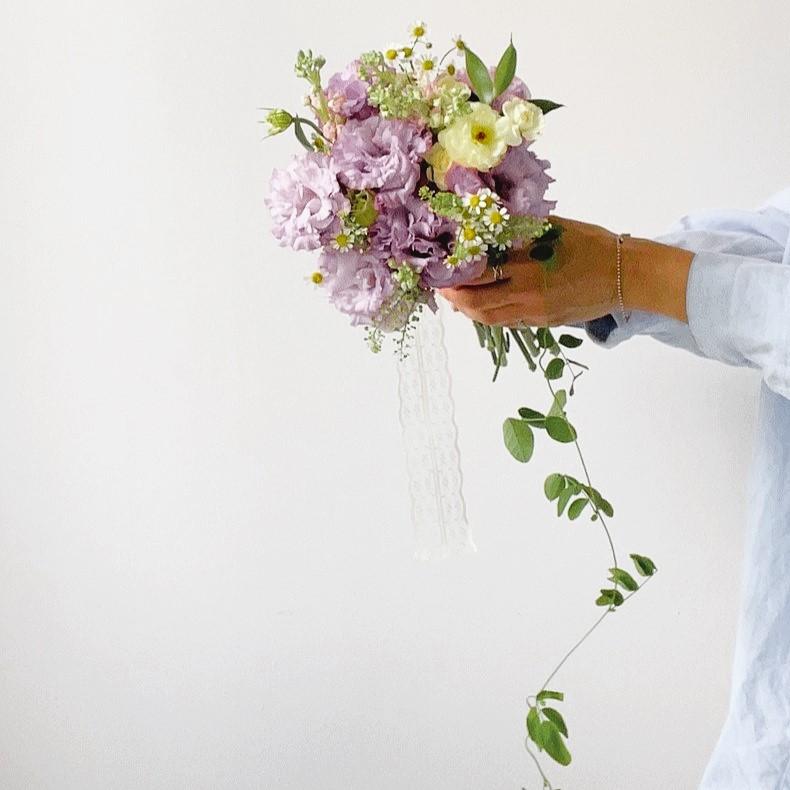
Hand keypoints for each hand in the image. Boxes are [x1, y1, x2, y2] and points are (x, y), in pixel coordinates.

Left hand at [437, 215, 693, 325]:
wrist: (625, 275)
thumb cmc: (591, 244)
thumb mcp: (553, 228)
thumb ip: (519, 230)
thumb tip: (487, 225)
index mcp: (527, 265)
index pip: (479, 272)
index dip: (456, 272)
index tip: (443, 264)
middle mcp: (526, 293)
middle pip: (476, 302)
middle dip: (453, 296)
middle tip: (442, 286)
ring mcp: (534, 312)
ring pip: (488, 318)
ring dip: (467, 310)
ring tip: (457, 298)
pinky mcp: (542, 322)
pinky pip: (506, 322)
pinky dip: (488, 314)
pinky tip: (482, 305)